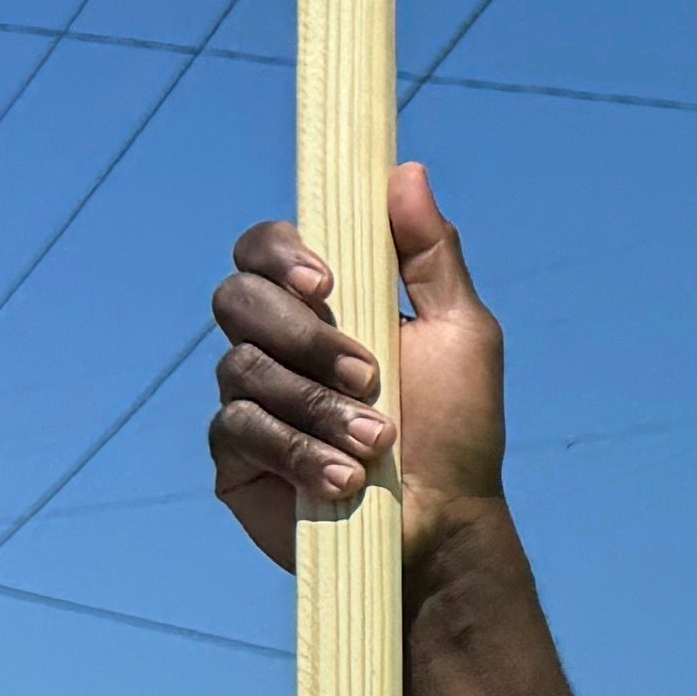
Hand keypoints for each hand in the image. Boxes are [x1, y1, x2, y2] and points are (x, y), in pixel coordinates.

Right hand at [204, 165, 507, 573]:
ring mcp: (249, 400)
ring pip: (241, 368)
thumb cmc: (458, 429)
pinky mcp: (235, 459)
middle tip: (368, 374)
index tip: (326, 281)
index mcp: (325, 303)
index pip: (265, 247)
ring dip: (318, 405)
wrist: (444, 526)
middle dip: (304, 335)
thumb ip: (431, 253)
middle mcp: (276, 343)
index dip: (280, 252)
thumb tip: (406, 169)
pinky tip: (343, 479)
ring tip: (378, 443)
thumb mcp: (461, 333)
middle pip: (235, 298)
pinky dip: (298, 450)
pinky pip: (237, 429)